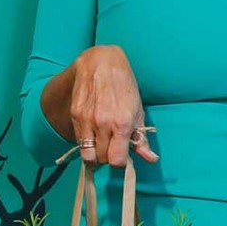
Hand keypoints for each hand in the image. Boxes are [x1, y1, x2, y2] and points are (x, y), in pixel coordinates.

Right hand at [69, 46, 157, 167]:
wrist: (102, 63)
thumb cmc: (124, 87)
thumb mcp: (138, 112)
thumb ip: (142, 139)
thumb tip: (151, 159)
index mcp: (122, 124)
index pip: (116, 160)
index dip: (119, 162)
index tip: (121, 156)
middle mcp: (103, 124)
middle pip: (101, 159)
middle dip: (107, 157)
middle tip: (112, 147)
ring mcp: (87, 120)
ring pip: (86, 154)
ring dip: (94, 153)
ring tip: (102, 143)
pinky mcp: (75, 115)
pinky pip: (78, 140)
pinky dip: (85, 142)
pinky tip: (93, 132)